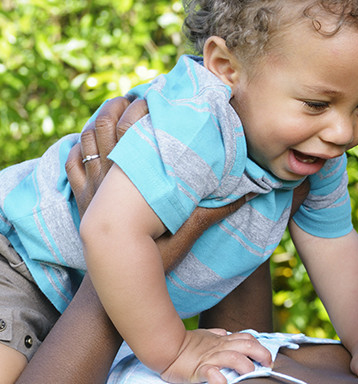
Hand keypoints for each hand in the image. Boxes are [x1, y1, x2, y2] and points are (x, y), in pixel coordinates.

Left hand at [64, 96, 247, 269]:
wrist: (116, 276)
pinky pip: (71, 165)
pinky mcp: (80, 198)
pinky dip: (76, 148)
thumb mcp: (189, 230)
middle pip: (107, 124)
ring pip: (86, 140)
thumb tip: (249, 194)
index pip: (136, 128)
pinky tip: (84, 143)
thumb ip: (217, 209)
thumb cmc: (154, 255)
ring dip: (97, 121)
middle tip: (135, 97)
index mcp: (136, 176)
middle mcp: (110, 174)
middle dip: (120, 106)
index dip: (144, 107)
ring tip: (112, 110)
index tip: (157, 97)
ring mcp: (91, 185)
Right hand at [159, 329, 272, 383]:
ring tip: (250, 373)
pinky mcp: (198, 369)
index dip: (260, 346)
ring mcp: (210, 358)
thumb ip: (218, 335)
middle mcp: (220, 347)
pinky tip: (222, 382)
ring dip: (244, 365)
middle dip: (261, 354)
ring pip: (232, 357)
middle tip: (268, 365)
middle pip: (246, 345)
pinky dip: (217, 377)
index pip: (247, 339)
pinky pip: (209, 372)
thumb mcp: (206, 336)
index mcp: (223, 340)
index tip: (268, 358)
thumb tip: (227, 332)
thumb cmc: (187, 343)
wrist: (165, 346)